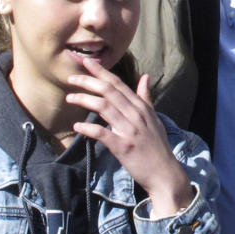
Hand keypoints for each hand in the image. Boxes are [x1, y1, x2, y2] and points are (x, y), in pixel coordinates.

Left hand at [66, 58, 192, 217]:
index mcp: (141, 107)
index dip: (101, 71)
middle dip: (88, 81)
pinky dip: (89, 128)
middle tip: (71, 77)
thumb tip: (145, 77)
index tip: (86, 61)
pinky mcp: (123, 146)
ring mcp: (130, 130)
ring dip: (85, 100)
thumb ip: (145, 97)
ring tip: (70, 98)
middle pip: (109, 91)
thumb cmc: (157, 146)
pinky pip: (103, 134)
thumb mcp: (154, 118)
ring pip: (104, 107)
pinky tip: (77, 126)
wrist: (164, 172)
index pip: (118, 84)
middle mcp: (135, 115)